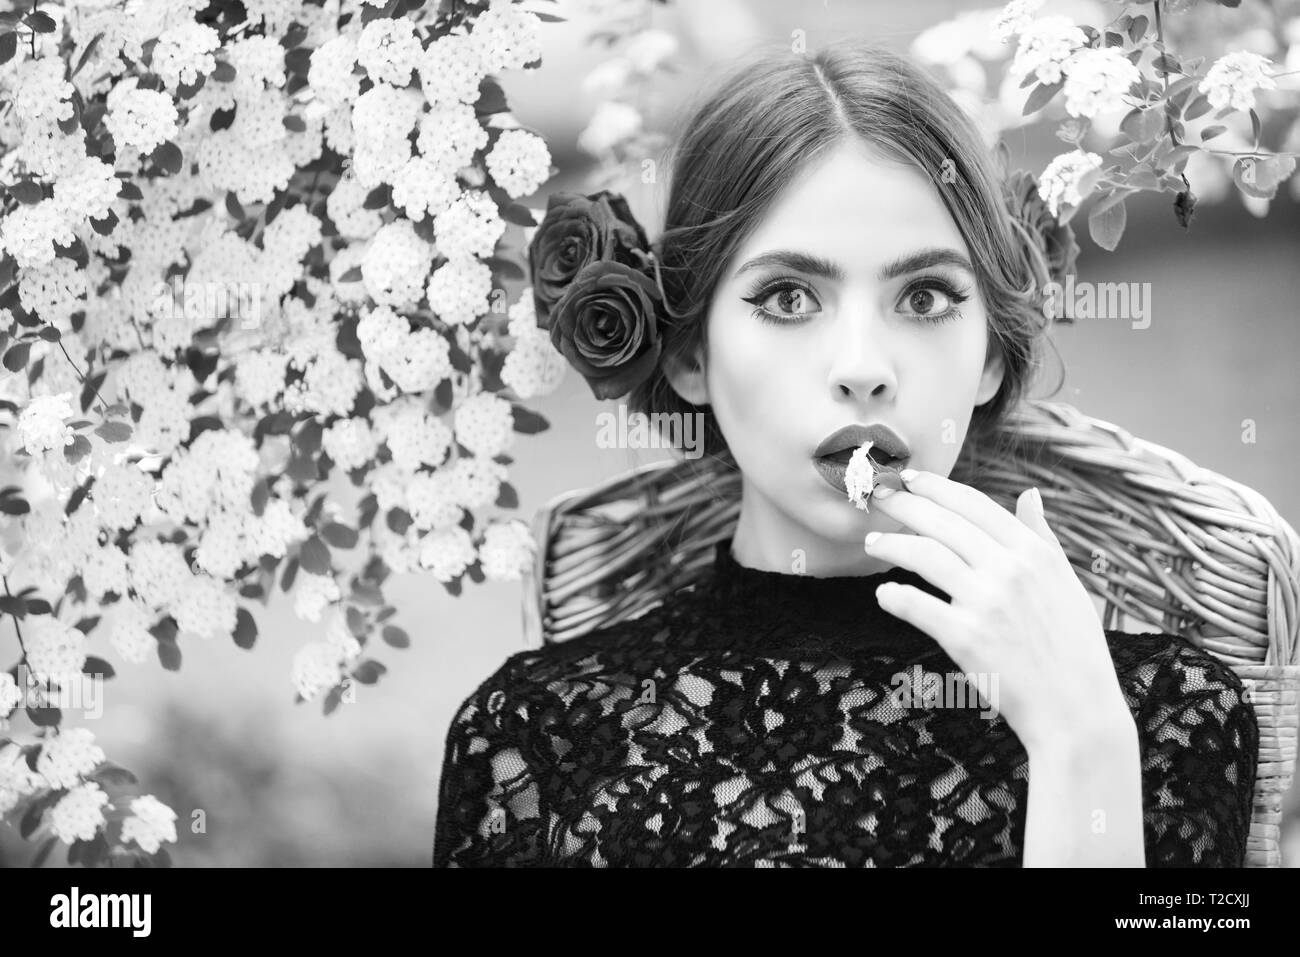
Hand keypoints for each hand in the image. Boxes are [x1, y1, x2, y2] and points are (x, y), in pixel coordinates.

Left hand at [864, 470, 1129, 755]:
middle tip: (878, 498)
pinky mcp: (965, 637)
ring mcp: (986, 602)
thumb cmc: (1074, 647)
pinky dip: (895, 596)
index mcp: (1034, 552)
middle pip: (942, 522)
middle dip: (904, 505)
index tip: (910, 479)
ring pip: (924, 555)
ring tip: (872, 543)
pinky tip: (884, 593)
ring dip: (891, 545)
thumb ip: (1042, 536)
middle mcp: (1009, 569)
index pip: (974, 504)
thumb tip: (1029, 495)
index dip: (936, 487)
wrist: (1076, 710)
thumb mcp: (1067, 582)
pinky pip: (917, 605)